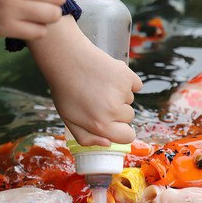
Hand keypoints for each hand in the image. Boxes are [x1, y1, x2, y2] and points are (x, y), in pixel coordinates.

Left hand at [28, 16, 142, 144]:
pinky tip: (109, 77)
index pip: (127, 137)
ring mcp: (122, 92)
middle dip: (118, 111)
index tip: (115, 124)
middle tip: (99, 99)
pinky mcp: (127, 75)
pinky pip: (135, 85)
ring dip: (120, 95)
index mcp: (100, 125)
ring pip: (130, 100)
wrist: (66, 59)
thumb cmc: (65, 90)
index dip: (121, 131)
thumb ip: (86, 137)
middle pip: (129, 117)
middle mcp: (113, 110)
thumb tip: (107, 143)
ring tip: (99, 85)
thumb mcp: (69, 119)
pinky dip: (127, 81)